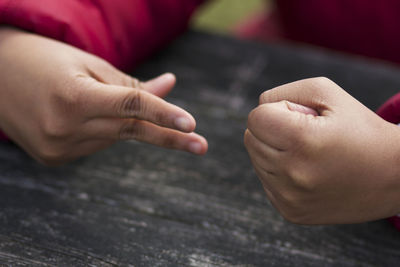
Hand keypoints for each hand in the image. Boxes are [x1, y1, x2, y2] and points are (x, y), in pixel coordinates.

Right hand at [0, 28, 207, 164]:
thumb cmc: (45, 59)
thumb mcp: (90, 64)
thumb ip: (132, 84)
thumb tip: (171, 87)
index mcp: (73, 97)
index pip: (131, 107)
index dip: (164, 114)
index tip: (192, 125)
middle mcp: (65, 128)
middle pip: (130, 130)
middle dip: (167, 137)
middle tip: (201, 146)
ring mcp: (58, 148)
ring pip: (114, 138)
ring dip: (123, 124)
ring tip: (91, 99)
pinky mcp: (54, 158)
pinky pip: (95, 146)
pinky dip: (103, 132)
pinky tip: (81, 116)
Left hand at [244, 77, 399, 223]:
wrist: (395, 176)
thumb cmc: (360, 129)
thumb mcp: (327, 93)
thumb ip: (282, 93)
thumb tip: (257, 112)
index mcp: (302, 141)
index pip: (255, 118)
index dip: (278, 110)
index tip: (304, 117)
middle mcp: (292, 174)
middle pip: (251, 139)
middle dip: (274, 130)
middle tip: (308, 135)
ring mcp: (290, 198)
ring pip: (256, 160)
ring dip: (275, 151)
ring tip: (310, 154)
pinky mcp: (290, 212)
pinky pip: (266, 181)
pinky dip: (280, 173)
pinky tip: (308, 172)